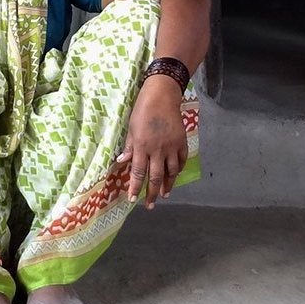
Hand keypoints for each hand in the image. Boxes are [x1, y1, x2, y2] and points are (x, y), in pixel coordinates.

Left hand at [116, 76, 188, 208]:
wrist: (162, 97)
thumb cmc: (142, 111)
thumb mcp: (131, 128)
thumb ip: (129, 147)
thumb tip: (122, 161)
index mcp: (142, 146)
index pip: (138, 172)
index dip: (135, 187)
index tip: (133, 199)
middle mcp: (157, 150)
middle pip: (156, 177)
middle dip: (152, 193)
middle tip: (150, 205)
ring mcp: (172, 147)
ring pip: (171, 172)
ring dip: (168, 185)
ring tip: (164, 194)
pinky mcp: (182, 143)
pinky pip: (182, 161)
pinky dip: (178, 170)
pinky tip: (174, 176)